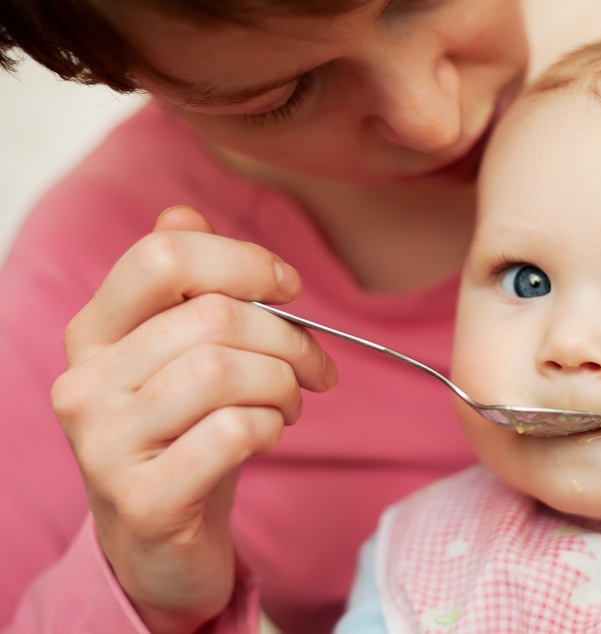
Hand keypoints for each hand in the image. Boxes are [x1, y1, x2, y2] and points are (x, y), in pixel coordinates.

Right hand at [50, 206, 335, 632]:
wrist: (158, 543)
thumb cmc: (184, 435)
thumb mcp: (180, 357)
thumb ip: (183, 288)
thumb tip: (185, 216)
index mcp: (95, 333)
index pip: (164, 257)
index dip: (244, 261)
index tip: (289, 288)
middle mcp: (85, 382)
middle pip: (214, 317)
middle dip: (290, 338)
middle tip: (315, 368)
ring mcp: (105, 444)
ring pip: (223, 371)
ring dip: (283, 385)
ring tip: (290, 404)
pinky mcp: (143, 498)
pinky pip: (232, 432)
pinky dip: (270, 427)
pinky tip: (267, 435)